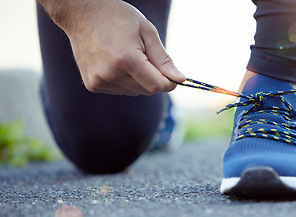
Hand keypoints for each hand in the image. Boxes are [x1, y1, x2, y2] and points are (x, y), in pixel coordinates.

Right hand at [53, 0, 184, 95]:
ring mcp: (99, 81)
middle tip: (146, 56)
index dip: (169, 82)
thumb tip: (180, 79)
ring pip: (134, 91)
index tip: (172, 75)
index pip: (156, 86)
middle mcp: (110, 74)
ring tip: (127, 56)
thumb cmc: (117, 17)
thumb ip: (163, 59)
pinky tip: (116, 62)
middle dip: (153, 78)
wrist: (81, 12)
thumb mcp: (147, 31)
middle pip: (146, 91)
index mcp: (126, 59)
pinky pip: (120, 90)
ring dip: (138, 80)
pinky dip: (124, 80)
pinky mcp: (92, 85)